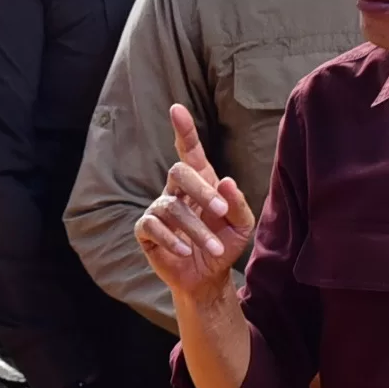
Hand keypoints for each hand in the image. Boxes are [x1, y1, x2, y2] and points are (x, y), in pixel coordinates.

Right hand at [135, 105, 254, 306]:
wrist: (208, 278)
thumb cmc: (225, 244)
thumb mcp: (241, 226)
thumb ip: (238, 204)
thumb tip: (227, 181)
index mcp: (200, 182)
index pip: (190, 152)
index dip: (183, 131)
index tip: (176, 109)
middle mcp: (177, 190)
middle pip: (179, 172)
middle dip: (201, 190)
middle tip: (220, 212)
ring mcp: (159, 209)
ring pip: (172, 207)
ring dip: (196, 230)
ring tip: (214, 249)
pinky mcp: (147, 231)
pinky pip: (153, 226)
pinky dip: (171, 240)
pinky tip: (185, 252)